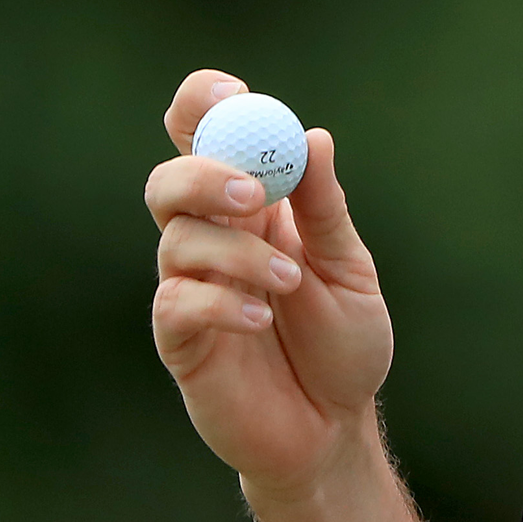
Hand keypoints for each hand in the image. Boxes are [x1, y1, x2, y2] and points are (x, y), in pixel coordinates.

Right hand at [147, 70, 393, 500]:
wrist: (333, 427)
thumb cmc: (343, 344)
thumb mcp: (350, 270)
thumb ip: (326, 211)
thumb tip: (315, 138)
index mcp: (258, 207)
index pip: (209, 138)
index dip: (206, 107)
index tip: (232, 94)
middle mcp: (214, 238)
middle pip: (171, 179)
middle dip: (207, 173)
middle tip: (257, 194)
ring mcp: (191, 286)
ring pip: (177, 239)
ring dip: (237, 252)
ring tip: (290, 282)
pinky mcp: (180, 339)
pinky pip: (176, 304)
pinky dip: (219, 302)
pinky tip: (261, 318)